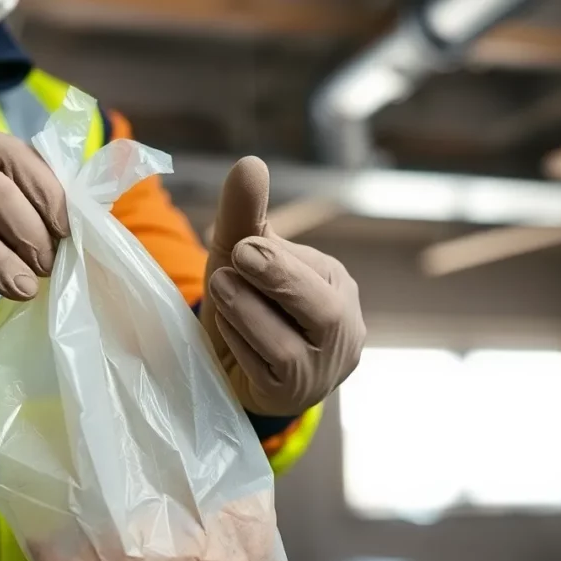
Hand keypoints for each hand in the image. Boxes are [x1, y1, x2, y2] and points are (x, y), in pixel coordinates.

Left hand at [199, 157, 365, 416]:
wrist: (230, 369)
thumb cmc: (243, 305)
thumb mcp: (238, 258)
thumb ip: (246, 215)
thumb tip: (250, 163)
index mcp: (338, 288)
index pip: (318, 271)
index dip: (278, 257)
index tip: (241, 242)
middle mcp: (342, 331)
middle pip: (324, 309)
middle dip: (279, 278)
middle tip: (238, 253)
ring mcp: (321, 372)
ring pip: (292, 345)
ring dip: (249, 313)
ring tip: (218, 289)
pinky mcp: (292, 398)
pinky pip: (269, 373)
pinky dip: (242, 345)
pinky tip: (224, 332)